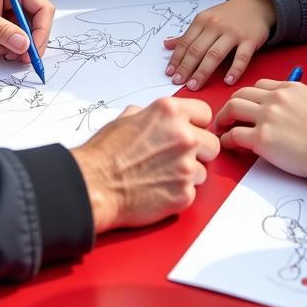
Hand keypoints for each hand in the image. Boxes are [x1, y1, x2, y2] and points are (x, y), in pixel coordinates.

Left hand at [0, 0, 53, 61]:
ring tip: (0, 51)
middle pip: (40, 23)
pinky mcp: (10, 22)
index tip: (31, 50)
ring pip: (30, 34)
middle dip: (30, 43)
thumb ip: (1, 30)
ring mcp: (16, 10)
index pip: (43, 9)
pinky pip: (19, 39)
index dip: (41, 31)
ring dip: (19, 48)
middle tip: (21, 58)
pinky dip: (11, 48)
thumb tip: (24, 44)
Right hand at [71, 98, 219, 232]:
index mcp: (170, 112)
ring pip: (203, 170)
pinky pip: (191, 191)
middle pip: (212, 144)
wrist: (94, 186)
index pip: (205, 114)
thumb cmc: (106, 152)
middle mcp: (184, 136)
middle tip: (175, 158)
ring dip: (188, 174)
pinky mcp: (185, 194)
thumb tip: (163, 118)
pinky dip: (177, 193)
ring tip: (161, 175)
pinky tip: (157, 189)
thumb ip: (154, 115)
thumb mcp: (128, 117)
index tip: (189, 132)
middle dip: (198, 151)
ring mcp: (187, 166)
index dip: (195, 124)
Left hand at [163, 0, 275, 89]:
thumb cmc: (227, 16)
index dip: (176, 59)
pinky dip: (234, 70)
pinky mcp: (250, 40)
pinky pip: (241, 57)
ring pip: (215, 54)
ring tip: (194, 85)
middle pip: (197, 50)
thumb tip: (166, 44)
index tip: (170, 73)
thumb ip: (188, 35)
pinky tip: (227, 81)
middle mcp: (216, 25)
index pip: (185, 42)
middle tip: (178, 82)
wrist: (256, 5)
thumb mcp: (206, 20)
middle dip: (186, 68)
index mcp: (202, 20)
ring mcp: (233, 32)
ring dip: (203, 72)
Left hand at [215, 79, 306, 180]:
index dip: (249, 96)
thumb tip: (286, 113)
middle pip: (241, 94)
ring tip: (221, 127)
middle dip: (231, 104)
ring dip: (223, 117)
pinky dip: (227, 138)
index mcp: (289, 88)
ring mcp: (266, 116)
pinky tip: (228, 143)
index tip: (245, 105)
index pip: (259, 86)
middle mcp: (275, 98)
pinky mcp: (261, 138)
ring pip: (232, 108)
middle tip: (227, 115)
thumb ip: (297, 103)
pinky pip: (234, 135)